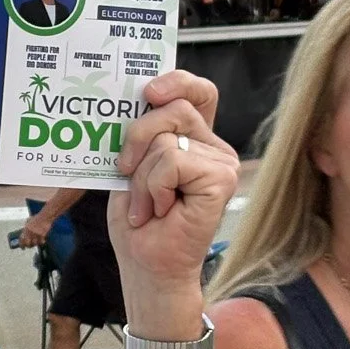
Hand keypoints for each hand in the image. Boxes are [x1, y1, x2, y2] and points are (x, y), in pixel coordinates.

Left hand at [18, 215, 50, 247]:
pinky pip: (41, 242)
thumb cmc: (37, 217)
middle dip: (28, 246)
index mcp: (26, 229)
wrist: (45, 216)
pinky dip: (41, 242)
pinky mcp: (42, 235)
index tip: (22, 248)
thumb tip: (24, 230)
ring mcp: (36, 234)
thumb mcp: (29, 220)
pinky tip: (42, 241)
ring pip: (34, 244)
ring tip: (36, 243)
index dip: (21, 245)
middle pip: (27, 243)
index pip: (21, 239)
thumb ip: (26, 225)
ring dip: (35, 244)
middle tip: (29, 246)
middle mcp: (30, 232)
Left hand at [109, 70, 238, 315]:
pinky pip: (173, 161)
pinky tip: (161, 211)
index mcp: (194, 139)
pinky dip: (154, 187)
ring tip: (148, 205)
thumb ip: (141, 134)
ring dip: (143, 176)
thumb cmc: (139, 222)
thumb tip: (135, 100)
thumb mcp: (131, 167)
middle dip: (137, 137)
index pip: (198, 92)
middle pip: (173, 109)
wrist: (148, 266)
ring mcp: (222, 163)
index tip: (148, 92)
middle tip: (127, 172)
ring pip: (167, 139)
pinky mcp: (222, 179)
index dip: (177, 82)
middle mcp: (213, 147)